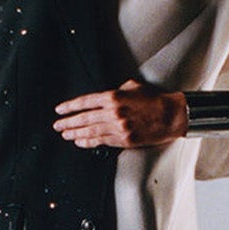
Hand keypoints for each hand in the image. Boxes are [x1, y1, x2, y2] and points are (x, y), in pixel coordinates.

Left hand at [53, 80, 186, 148]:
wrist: (171, 115)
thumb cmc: (154, 100)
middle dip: (68, 122)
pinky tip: (80, 142)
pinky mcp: (124, 140)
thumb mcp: (133, 87)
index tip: (59, 110)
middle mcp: (114, 113)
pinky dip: (88, 142)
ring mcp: (118, 128)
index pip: (85, 102)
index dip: (70, 107)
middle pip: (84, 119)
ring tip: (65, 135)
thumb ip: (117, 91)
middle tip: (57, 126)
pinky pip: (102, 142)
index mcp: (114, 97)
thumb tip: (105, 97)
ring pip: (90, 132)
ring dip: (75, 134)